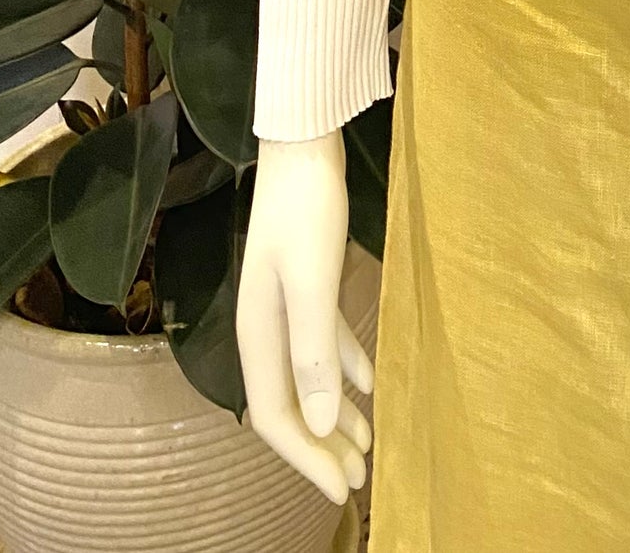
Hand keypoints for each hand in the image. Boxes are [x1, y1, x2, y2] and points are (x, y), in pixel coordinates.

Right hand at [236, 131, 374, 505]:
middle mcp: (267, 327)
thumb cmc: (307, 205)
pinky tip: (369, 382)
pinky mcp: (309, 280)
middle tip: (360, 481)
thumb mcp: (313, 279)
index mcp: (259, 333)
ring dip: (337, 415)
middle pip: (291, 405)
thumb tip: (321, 424)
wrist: (303, 139)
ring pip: (310, 379)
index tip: (343, 490)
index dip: (307, 459)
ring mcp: (286, 304)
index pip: (275, 417)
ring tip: (370, 446)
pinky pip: (325, 343)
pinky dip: (346, 369)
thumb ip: (314, 351)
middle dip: (322, 448)